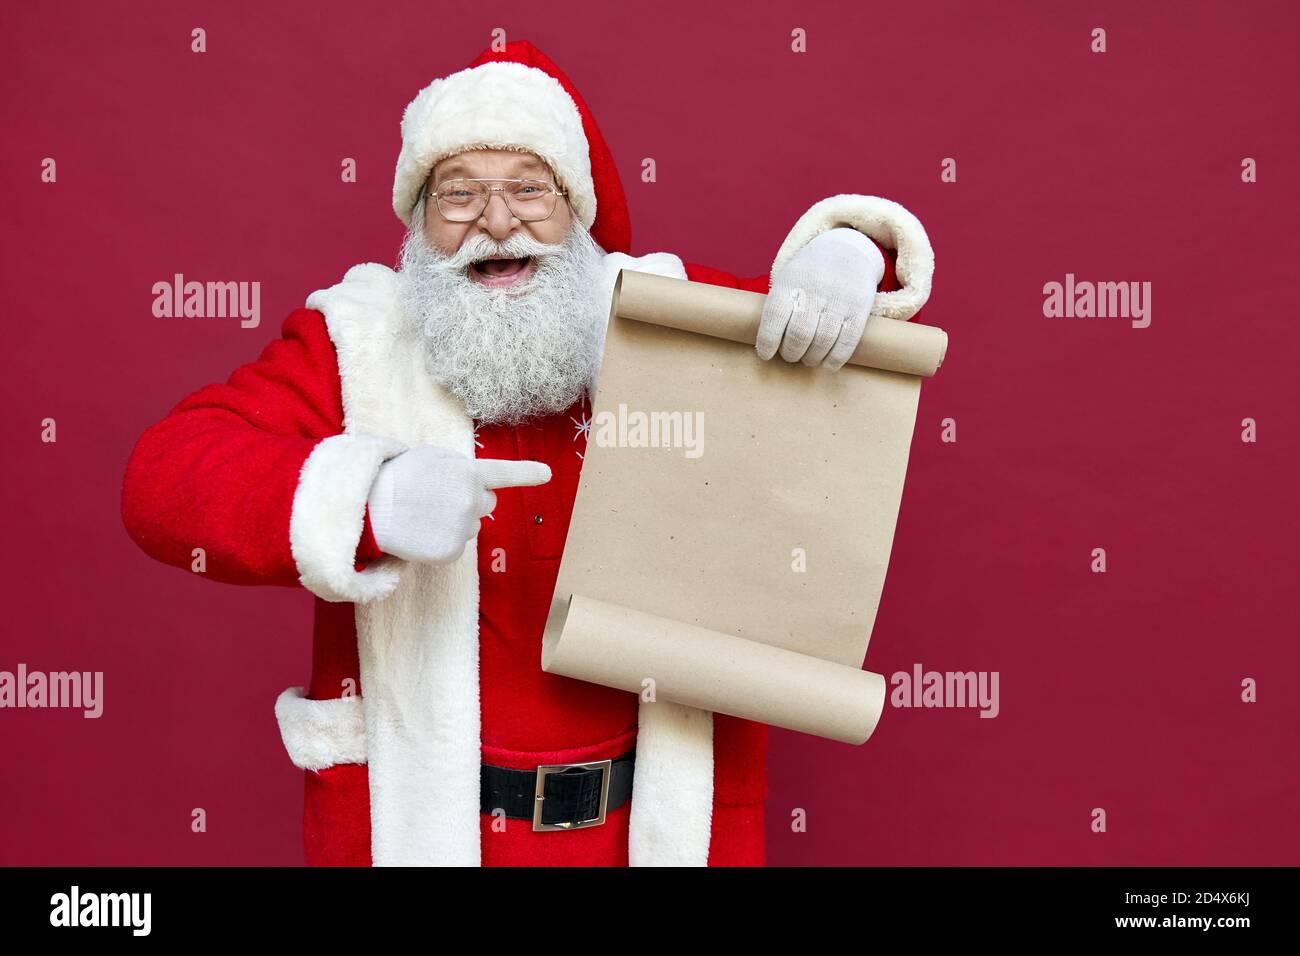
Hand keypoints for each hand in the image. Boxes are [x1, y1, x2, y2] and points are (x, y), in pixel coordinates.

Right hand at [366, 445, 550, 563]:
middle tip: (437, 497)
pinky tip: (422, 531)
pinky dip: (443, 540)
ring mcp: (464, 528)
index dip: (526, 473)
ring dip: (455, 521)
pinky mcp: (453, 551)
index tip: (547, 473)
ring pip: (471, 525)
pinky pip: (456, 544)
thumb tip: (471, 480)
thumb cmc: (396, 478)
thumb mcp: (429, 457)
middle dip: (470, 500)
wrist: (370, 508)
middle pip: (486, 502)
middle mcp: (472, 501)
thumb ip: (457, 467)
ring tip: (424, 514)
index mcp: (468, 473)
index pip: (503, 473)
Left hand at [757, 227, 885, 370]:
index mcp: (791, 283)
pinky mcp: (858, 311)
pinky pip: (846, 344)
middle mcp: (814, 291)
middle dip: (791, 353)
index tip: (766, 354)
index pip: (774, 317)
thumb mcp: (788, 279)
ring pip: (822, 343)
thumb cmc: (808, 275)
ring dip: (811, 358)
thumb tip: (768, 346)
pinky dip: (834, 360)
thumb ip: (779, 308)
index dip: (767, 342)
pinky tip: (827, 364)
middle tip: (791, 355)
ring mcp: (838, 301)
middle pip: (799, 335)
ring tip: (808, 358)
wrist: (847, 251)